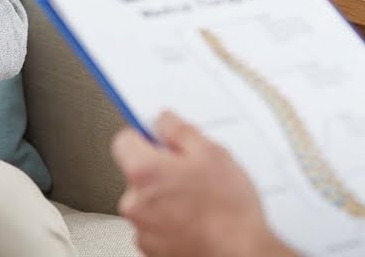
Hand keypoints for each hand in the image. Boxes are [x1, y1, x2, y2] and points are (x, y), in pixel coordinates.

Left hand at [111, 111, 292, 256]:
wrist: (241, 254)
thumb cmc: (228, 211)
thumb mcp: (212, 153)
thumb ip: (178, 130)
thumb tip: (163, 121)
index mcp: (143, 171)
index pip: (124, 140)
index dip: (144, 137)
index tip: (158, 139)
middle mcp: (135, 202)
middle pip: (137, 174)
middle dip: (159, 171)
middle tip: (191, 175)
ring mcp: (142, 229)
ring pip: (147, 202)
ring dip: (165, 199)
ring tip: (198, 202)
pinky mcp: (152, 249)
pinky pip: (155, 226)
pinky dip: (170, 223)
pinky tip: (195, 221)